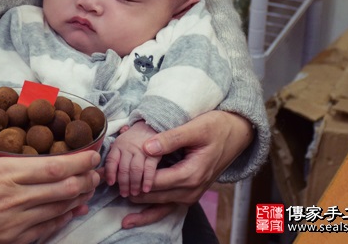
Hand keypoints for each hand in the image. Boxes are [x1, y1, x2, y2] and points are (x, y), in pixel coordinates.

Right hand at [0, 127, 99, 243]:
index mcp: (0, 174)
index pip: (52, 167)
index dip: (78, 161)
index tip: (93, 154)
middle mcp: (13, 197)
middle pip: (63, 188)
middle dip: (86, 179)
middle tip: (98, 172)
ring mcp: (14, 222)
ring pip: (58, 208)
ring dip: (79, 198)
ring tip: (90, 189)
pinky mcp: (10, 241)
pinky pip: (45, 230)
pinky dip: (62, 220)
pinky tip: (72, 213)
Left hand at [104, 121, 159, 196]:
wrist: (150, 127)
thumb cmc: (132, 140)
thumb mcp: (120, 144)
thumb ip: (114, 158)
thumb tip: (101, 174)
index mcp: (118, 146)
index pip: (111, 160)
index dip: (110, 172)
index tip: (110, 183)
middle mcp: (128, 148)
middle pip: (124, 168)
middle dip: (123, 183)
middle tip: (124, 194)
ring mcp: (141, 150)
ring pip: (135, 170)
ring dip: (134, 184)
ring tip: (134, 193)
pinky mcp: (154, 154)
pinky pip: (149, 168)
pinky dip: (148, 180)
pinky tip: (146, 189)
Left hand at [121, 110, 252, 228]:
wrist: (237, 133)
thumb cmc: (216, 127)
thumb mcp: (195, 128)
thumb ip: (171, 138)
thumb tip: (147, 147)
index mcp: (191, 174)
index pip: (155, 181)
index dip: (134, 178)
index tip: (115, 174)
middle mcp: (191, 189)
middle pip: (155, 196)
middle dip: (133, 193)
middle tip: (110, 190)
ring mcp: (192, 194)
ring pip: (161, 206)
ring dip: (142, 209)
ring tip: (122, 219)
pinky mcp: (190, 193)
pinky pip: (169, 208)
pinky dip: (152, 214)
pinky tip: (135, 220)